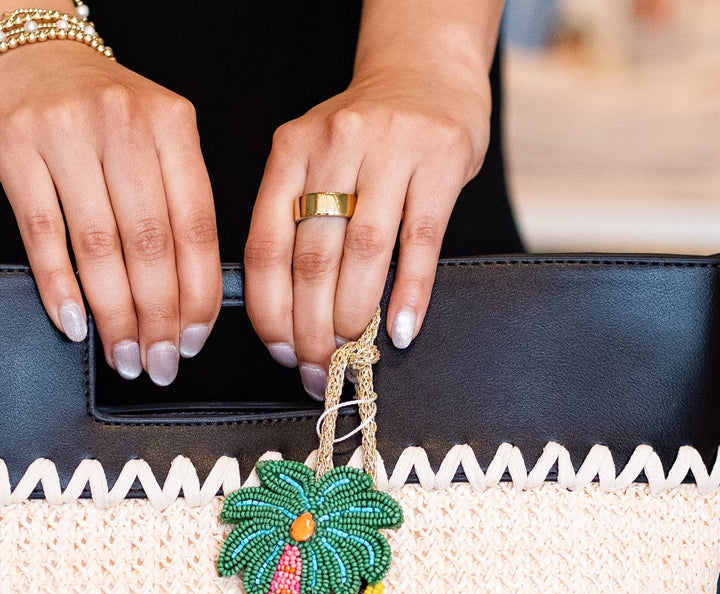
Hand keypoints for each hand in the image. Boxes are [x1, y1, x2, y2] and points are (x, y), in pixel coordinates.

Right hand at [0, 43, 221, 382]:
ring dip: (114, 316)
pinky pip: (43, 235)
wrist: (37, 53)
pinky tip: (74, 324)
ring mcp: (66, 134)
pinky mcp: (15, 148)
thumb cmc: (108, 112)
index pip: (195, 229)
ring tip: (123, 355)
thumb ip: (181, 203)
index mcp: (172, 125)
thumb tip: (193, 302)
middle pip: (150, 246)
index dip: (198, 296)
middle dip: (158, 319)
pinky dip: (60, 288)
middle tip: (159, 364)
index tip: (193, 342)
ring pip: (99, 247)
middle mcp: (123, 124)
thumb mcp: (160, 138)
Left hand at [243, 67, 491, 397]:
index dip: (270, 311)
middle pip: (313, 257)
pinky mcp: (441, 162)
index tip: (281, 352)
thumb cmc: (364, 137)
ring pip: (363, 252)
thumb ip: (295, 220)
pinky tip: (401, 330)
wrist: (427, 73)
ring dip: (353, 316)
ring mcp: (391, 150)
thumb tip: (287, 316)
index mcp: (291, 152)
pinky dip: (410, 293)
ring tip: (351, 355)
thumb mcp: (313, 161)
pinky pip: (421, 242)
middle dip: (311, 328)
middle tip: (317, 368)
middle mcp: (336, 146)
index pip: (267, 246)